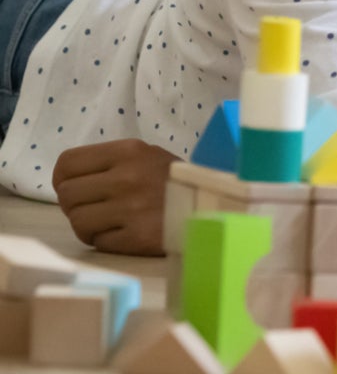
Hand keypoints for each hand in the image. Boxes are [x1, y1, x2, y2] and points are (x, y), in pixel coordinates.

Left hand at [52, 139, 178, 255]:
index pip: (67, 163)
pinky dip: (105, 240)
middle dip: (75, 205)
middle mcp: (126, 177)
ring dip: (88, 226)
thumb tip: (68, 179)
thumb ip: (111, 162)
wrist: (214, 207)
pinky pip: (97, 242)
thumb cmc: (176, 181)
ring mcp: (130, 209)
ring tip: (110, 222)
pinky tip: (124, 233)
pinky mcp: (135, 238)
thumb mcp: (147, 156)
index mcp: (129, 151)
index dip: (64, 178)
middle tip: (96, 207)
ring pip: (77, 221)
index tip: (75, 187)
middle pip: (67, 195)